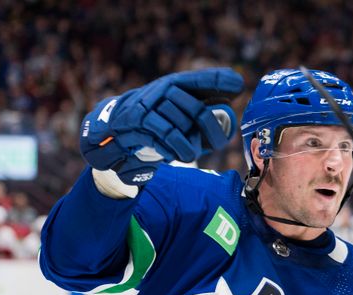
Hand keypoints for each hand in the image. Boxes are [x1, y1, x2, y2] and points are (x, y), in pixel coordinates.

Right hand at [79, 68, 242, 185]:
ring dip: (189, 146)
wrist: (114, 129)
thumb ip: (200, 106)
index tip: (238, 84)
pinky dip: (175, 149)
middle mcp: (162, 90)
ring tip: (189, 153)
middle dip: (210, 131)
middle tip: (216, 144)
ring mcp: (150, 105)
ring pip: (181, 128)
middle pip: (197, 111)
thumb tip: (231, 98)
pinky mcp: (138, 122)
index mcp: (175, 84)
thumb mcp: (176, 111)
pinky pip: (165, 137)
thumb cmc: (154, 122)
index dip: (219, 81)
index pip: (201, 79)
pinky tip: (177, 155)